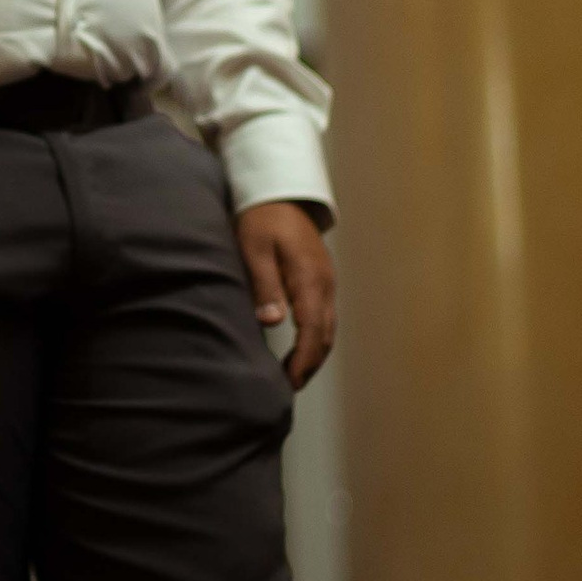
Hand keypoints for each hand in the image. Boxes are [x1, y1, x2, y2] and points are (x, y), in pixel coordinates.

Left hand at [235, 201, 334, 391]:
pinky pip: (324, 317)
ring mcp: (326, 282)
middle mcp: (324, 284)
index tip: (290, 382)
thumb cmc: (262, 219)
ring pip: (327, 328)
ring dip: (314, 354)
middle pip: (325, 335)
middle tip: (289, 387)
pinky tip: (300, 349)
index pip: (312, 330)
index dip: (303, 360)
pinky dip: (315, 339)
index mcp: (309, 278)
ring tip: (294, 376)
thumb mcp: (254, 248)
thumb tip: (271, 321)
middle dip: (310, 364)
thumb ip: (264, 284)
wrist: (280, 193)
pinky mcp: (321, 280)